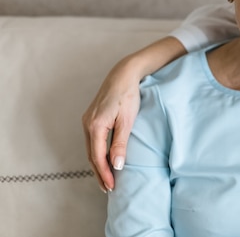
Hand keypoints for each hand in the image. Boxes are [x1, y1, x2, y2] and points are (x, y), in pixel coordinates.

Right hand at [82, 58, 140, 191]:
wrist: (124, 74)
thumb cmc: (128, 95)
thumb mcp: (127, 120)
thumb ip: (121, 143)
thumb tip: (116, 165)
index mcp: (95, 126)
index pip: (97, 156)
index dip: (104, 173)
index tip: (111, 187)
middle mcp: (87, 124)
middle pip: (91, 155)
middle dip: (100, 173)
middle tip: (108, 189)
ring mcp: (88, 121)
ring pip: (91, 148)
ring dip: (98, 164)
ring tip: (107, 179)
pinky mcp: (92, 118)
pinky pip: (93, 141)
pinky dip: (98, 153)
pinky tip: (104, 160)